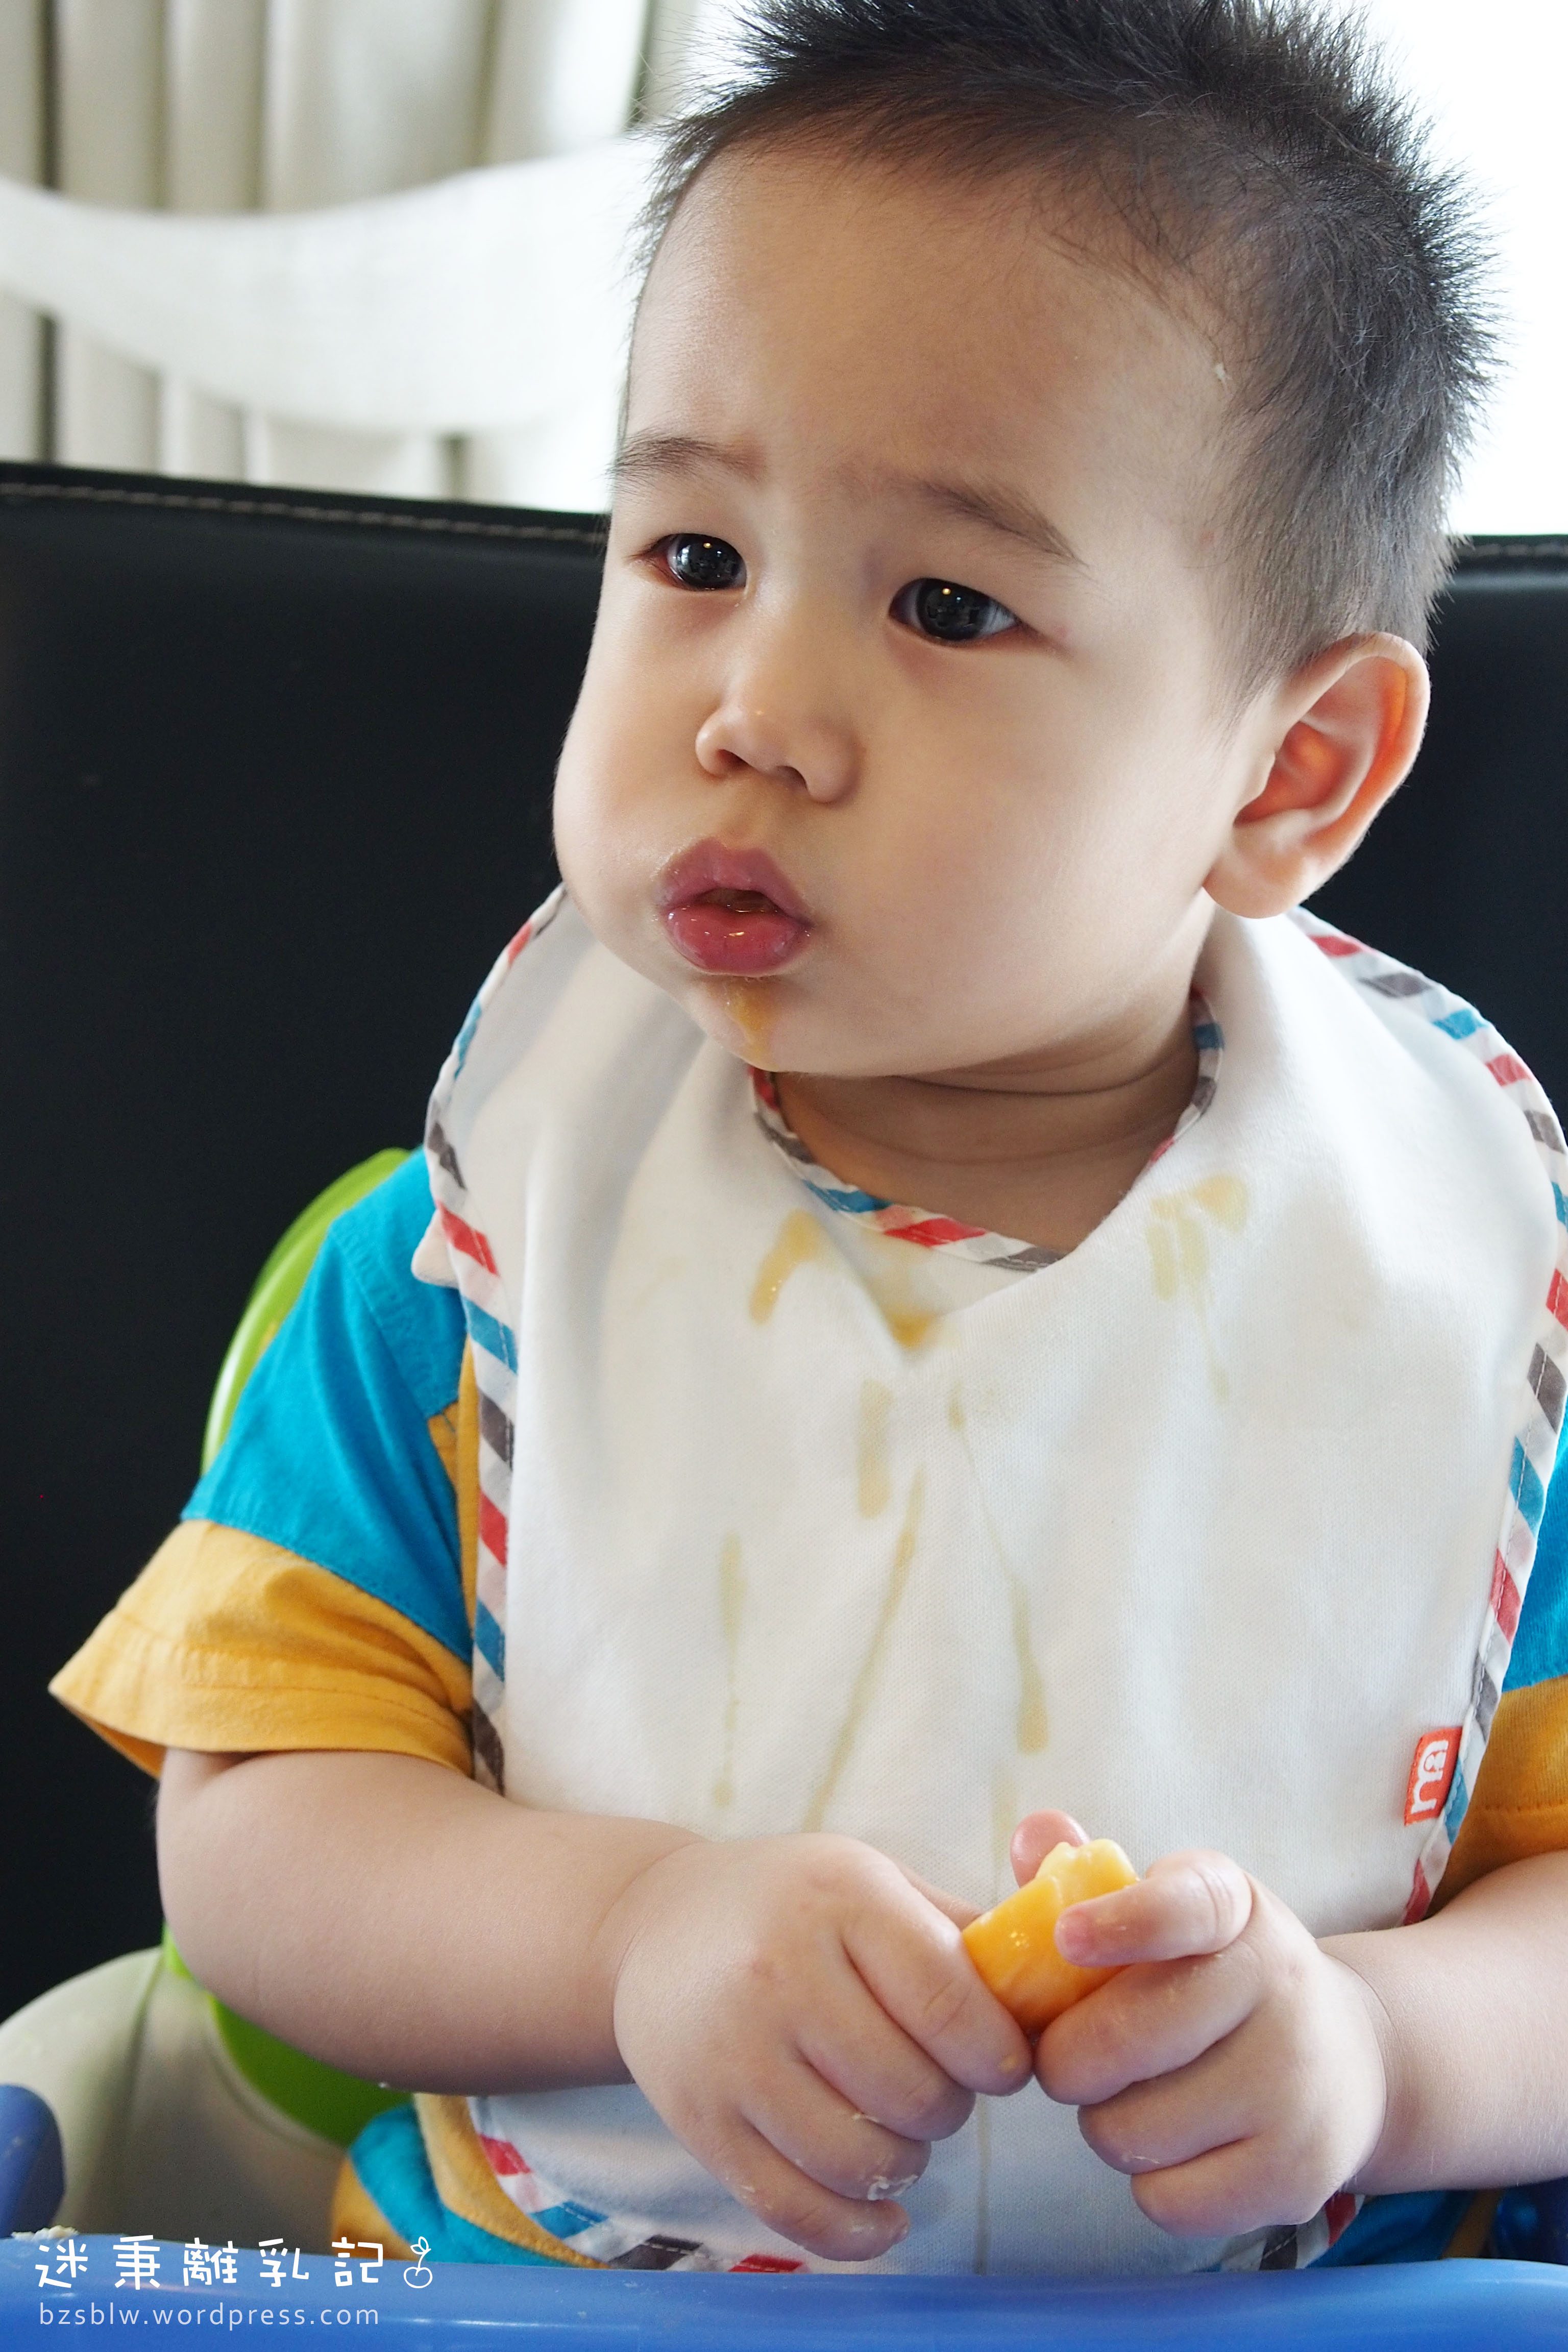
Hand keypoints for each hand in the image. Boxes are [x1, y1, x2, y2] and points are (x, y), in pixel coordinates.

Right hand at [600, 1833, 1031, 2258]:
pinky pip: (798, 2211)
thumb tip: (1057, 1991)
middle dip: (950, 2106)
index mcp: (840, 1899)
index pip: (951, 2003)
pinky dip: (857, 2229)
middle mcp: (779, 1971)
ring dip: (906, 2162)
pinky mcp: (701, 2123)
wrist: (654, 1928)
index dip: (999, 2055)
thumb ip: (963, 1932)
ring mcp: (733, 2054)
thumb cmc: (792, 1905)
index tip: (1003, 2064)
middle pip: (913, 2091)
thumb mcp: (873, 1882)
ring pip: (861, 2158)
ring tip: (900, 2129)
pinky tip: (881, 2209)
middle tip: (939, 2088)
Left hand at [1029, 1838, 1389, 2236]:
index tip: (1068, 1936)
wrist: (1350, 2062)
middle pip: (1125, 2040)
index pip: (1185, 1908)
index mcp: (1237, 1909)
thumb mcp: (1174, 1909)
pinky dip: (1150, 2180)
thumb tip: (1035, 1838)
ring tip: (1136, 2096)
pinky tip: (1178, 2145)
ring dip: (1106, 2121)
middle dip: (1068, 2057)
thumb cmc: (1217, 1978)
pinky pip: (1166, 2200)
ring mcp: (1296, 2089)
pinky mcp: (1298, 2177)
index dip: (1125, 1922)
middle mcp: (1280, 1989)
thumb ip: (1093, 1876)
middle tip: (1074, 2056)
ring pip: (1131, 2130)